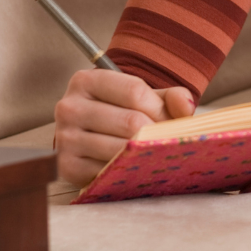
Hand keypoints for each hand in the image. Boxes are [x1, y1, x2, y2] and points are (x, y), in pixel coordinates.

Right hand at [55, 69, 194, 187]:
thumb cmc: (120, 111)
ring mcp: (65, 138)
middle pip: (131, 121)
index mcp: (86, 80)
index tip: (169, 121)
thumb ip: (170, 97)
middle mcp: (69, 107)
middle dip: (155, 133)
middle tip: (165, 140)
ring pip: (120, 148)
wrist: (91, 134)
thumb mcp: (144, 97)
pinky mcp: (67, 166)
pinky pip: (107, 171)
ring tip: (152, 152)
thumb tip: (186, 108)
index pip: (135, 91)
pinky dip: (126, 170)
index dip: (160, 109)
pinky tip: (132, 166)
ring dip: (143, 154)